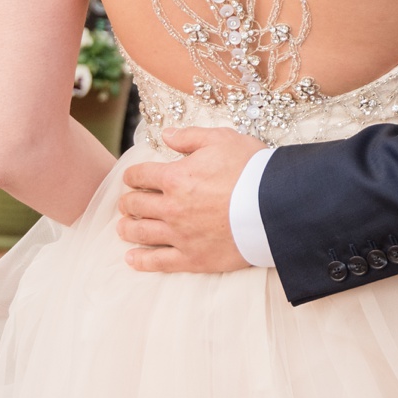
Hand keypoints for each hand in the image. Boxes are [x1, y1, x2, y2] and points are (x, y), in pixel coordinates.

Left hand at [117, 127, 263, 272]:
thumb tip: (166, 135)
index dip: (133, 175)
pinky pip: (159, 262)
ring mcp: (180, 235)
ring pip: (141, 233)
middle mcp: (171, 208)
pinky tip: (131, 259)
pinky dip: (141, 261)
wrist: (275, 206)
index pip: (140, 175)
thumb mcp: (222, 139)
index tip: (133, 178)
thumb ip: (190, 137)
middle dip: (128, 202)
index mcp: (175, 177)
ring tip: (123, 227)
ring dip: (127, 229)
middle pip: (136, 205)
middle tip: (127, 203)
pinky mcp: (193, 258)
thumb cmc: (251, 169)